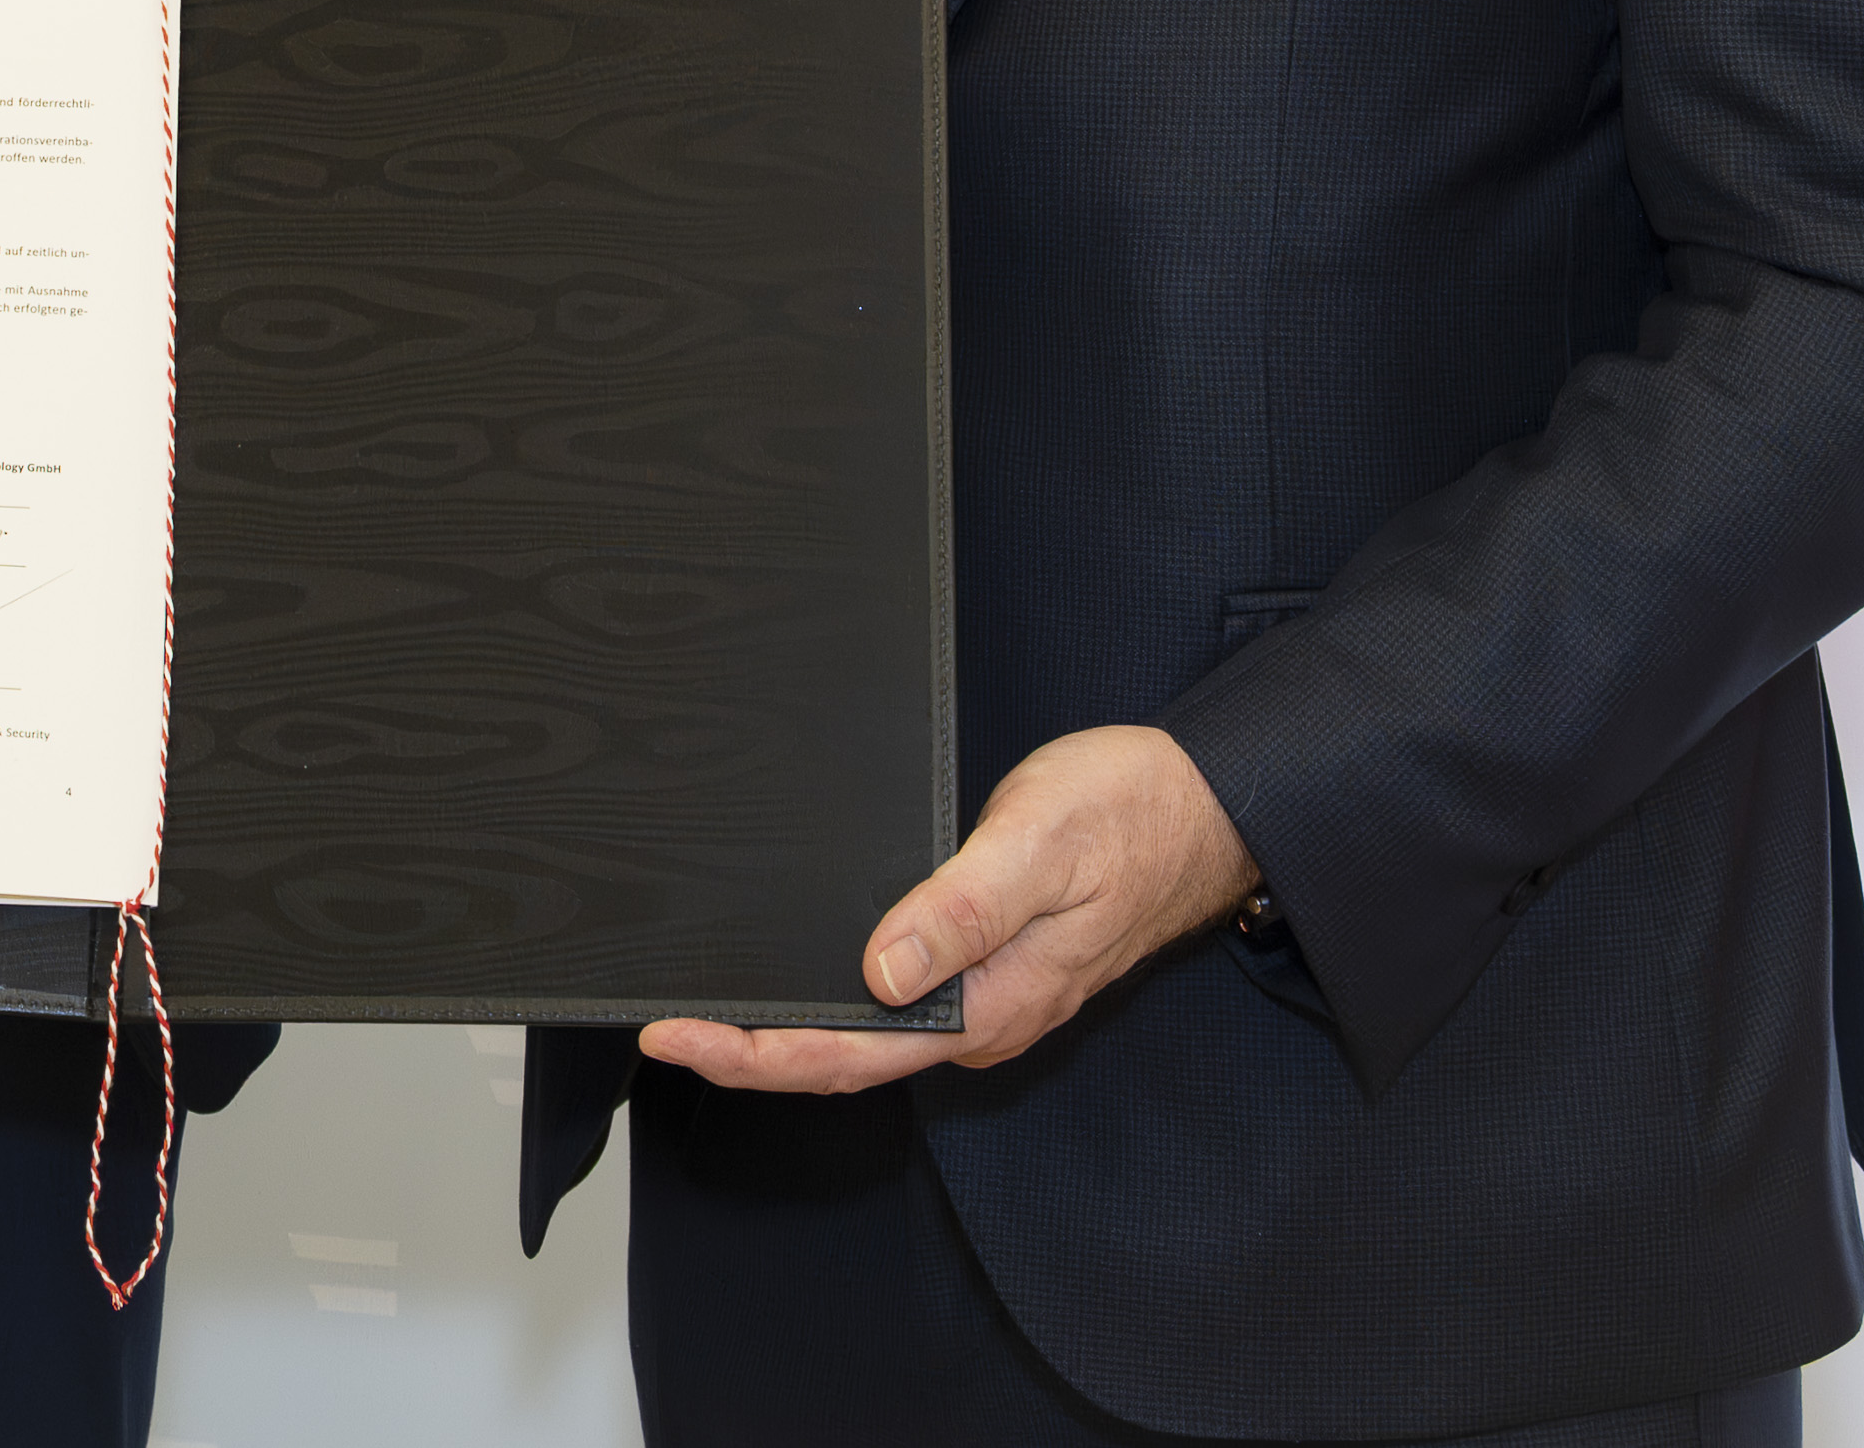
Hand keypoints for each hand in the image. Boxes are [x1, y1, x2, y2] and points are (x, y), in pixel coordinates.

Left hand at [642, 725, 1261, 1094]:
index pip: (848, 1054)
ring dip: (783, 1028)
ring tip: (699, 1010)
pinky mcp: (986, 966)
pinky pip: (893, 1003)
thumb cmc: (1127, 816)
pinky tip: (790, 973)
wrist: (1203, 807)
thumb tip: (881, 972)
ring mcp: (984, 998)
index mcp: (988, 1008)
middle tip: (660, 1025)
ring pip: (865, 1032)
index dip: (753, 1053)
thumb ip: (960, 912)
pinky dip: (829, 996)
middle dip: (747, 1050)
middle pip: (844, 1056)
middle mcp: (980, 1019)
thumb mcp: (1037, 849)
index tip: (676, 1037)